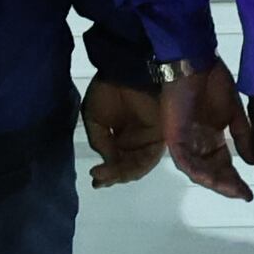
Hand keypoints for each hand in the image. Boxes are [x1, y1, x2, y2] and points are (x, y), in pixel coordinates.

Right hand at [81, 74, 167, 188]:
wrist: (124, 74)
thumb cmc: (107, 91)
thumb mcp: (94, 119)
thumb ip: (100, 142)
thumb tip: (108, 163)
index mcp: (121, 136)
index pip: (116, 161)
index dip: (107, 173)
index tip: (94, 180)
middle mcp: (136, 141)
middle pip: (127, 167)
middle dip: (112, 176)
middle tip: (98, 179)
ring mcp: (149, 140)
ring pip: (137, 167)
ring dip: (121, 174)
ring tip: (106, 175)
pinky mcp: (160, 137)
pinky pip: (149, 159)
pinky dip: (135, 167)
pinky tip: (119, 168)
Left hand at [165, 60, 252, 201]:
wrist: (195, 61)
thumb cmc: (212, 81)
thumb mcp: (234, 112)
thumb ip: (243, 136)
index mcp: (209, 137)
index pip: (221, 164)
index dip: (234, 179)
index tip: (249, 192)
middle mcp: (196, 142)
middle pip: (210, 171)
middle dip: (227, 184)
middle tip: (243, 194)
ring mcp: (184, 140)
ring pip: (197, 170)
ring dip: (215, 182)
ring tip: (233, 189)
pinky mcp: (174, 137)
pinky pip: (185, 160)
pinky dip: (199, 171)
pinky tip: (213, 180)